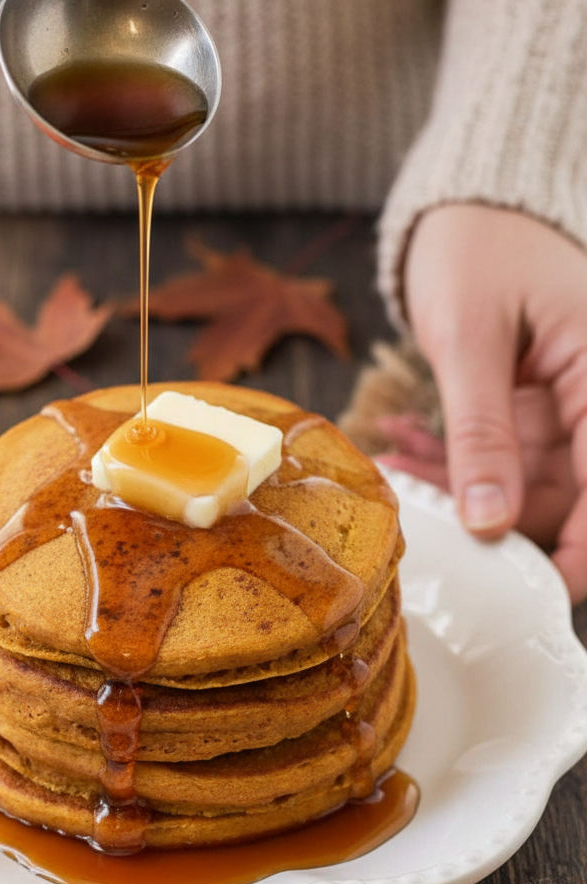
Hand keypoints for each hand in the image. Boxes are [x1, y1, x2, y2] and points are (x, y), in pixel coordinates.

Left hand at [389, 203, 586, 602]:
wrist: (464, 207)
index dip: (583, 547)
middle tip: (438, 532)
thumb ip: (481, 431)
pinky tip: (406, 452)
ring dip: (466, 494)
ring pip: (533, 488)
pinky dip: (456, 468)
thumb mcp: (470, 337)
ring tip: (400, 470)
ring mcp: (571, 409)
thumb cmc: (476, 245)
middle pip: (577, 497)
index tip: (539, 590)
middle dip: (504, 522)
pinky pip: (505, 464)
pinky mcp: (537, 413)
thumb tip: (490, 520)